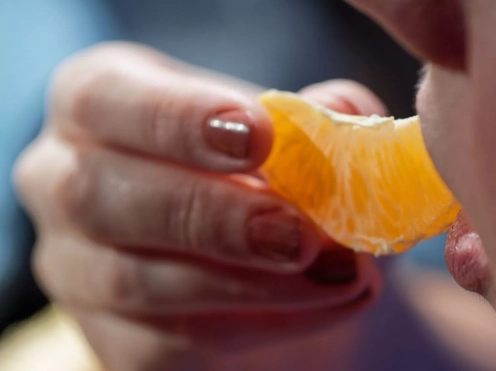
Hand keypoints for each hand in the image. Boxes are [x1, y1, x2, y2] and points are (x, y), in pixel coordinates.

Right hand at [13, 42, 384, 370]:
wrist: (265, 260)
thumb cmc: (261, 175)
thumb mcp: (289, 134)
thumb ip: (316, 121)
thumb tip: (344, 117)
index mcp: (98, 104)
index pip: (102, 97)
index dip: (178, 117)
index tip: (262, 134)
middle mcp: (65, 182)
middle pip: (99, 195)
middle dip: (212, 213)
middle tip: (300, 230)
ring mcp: (77, 268)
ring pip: (136, 281)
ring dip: (252, 280)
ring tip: (342, 272)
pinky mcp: (112, 338)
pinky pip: (171, 342)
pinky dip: (263, 323)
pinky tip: (328, 301)